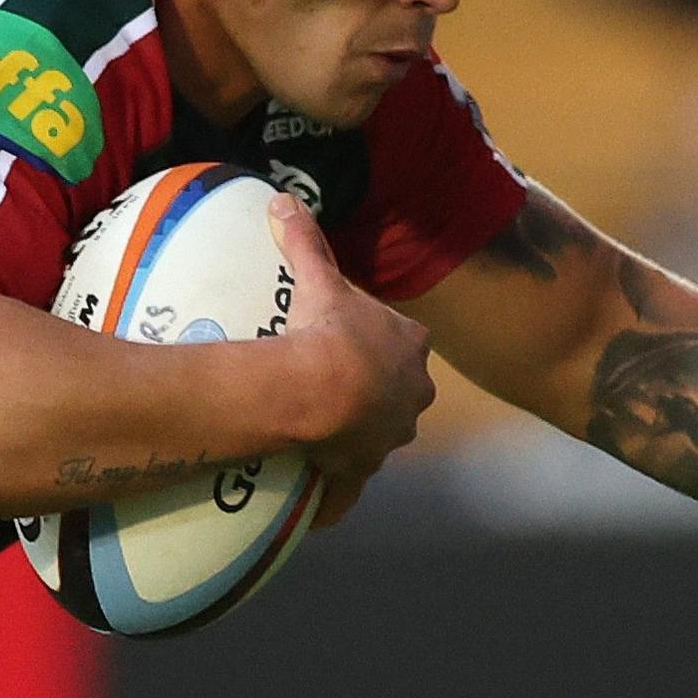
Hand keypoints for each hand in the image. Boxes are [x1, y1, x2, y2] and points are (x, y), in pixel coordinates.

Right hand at [269, 195, 431, 526]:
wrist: (320, 390)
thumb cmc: (328, 330)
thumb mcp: (318, 279)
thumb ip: (306, 240)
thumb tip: (285, 197)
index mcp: (410, 347)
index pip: (408, 342)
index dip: (386, 341)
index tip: (356, 340)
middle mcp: (412, 394)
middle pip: (402, 390)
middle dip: (380, 390)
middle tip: (339, 386)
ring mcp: (390, 434)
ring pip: (381, 434)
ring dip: (361, 434)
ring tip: (326, 432)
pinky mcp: (363, 467)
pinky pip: (350, 485)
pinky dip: (336, 494)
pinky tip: (319, 501)